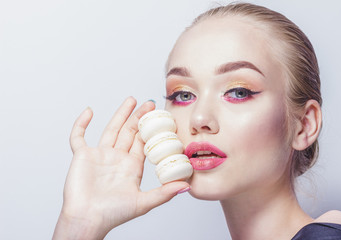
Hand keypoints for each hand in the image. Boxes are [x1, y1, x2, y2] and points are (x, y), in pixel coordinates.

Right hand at [53, 97, 189, 239]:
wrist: (87, 220)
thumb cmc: (113, 214)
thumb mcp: (143, 202)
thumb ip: (164, 192)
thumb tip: (186, 186)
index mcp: (132, 166)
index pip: (144, 141)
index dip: (152, 129)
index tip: (161, 116)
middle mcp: (117, 158)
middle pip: (130, 132)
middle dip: (139, 117)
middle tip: (150, 103)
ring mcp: (99, 155)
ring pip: (111, 129)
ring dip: (120, 114)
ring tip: (131, 100)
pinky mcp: (82, 156)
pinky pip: (78, 136)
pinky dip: (82, 124)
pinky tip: (89, 111)